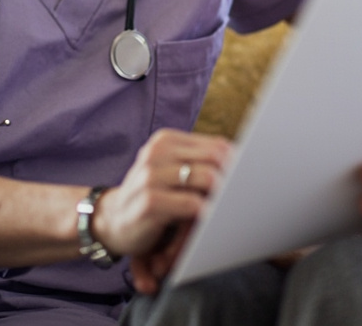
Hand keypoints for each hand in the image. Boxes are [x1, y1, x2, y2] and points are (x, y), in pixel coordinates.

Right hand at [92, 128, 230, 293]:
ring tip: (228, 210)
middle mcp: (157, 152)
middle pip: (216, 159)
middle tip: (243, 198)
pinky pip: (193, 204)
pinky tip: (212, 221)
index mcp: (166, 140)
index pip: (217, 145)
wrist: (112, 220)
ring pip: (208, 178)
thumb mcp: (172, 172)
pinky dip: (208, 213)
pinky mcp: (150, 200)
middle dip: (233, 179)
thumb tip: (246, 163)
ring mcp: (151, 175)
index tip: (250, 181)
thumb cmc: (151, 196)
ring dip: (222, 197)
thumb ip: (199, 164)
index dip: (238, 164)